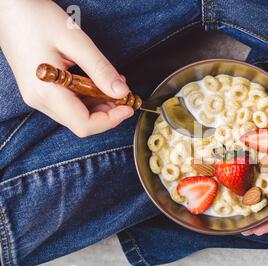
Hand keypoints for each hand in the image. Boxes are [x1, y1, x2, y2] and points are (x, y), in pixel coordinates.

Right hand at [0, 0, 133, 136]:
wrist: (7, 7)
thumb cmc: (36, 18)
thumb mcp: (76, 42)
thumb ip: (100, 70)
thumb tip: (122, 92)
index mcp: (47, 92)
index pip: (84, 125)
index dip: (111, 120)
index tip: (128, 106)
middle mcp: (39, 100)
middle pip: (82, 122)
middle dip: (108, 112)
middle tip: (124, 93)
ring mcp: (37, 96)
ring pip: (76, 115)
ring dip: (99, 104)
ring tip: (113, 83)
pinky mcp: (39, 90)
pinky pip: (68, 104)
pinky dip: (88, 97)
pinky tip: (97, 81)